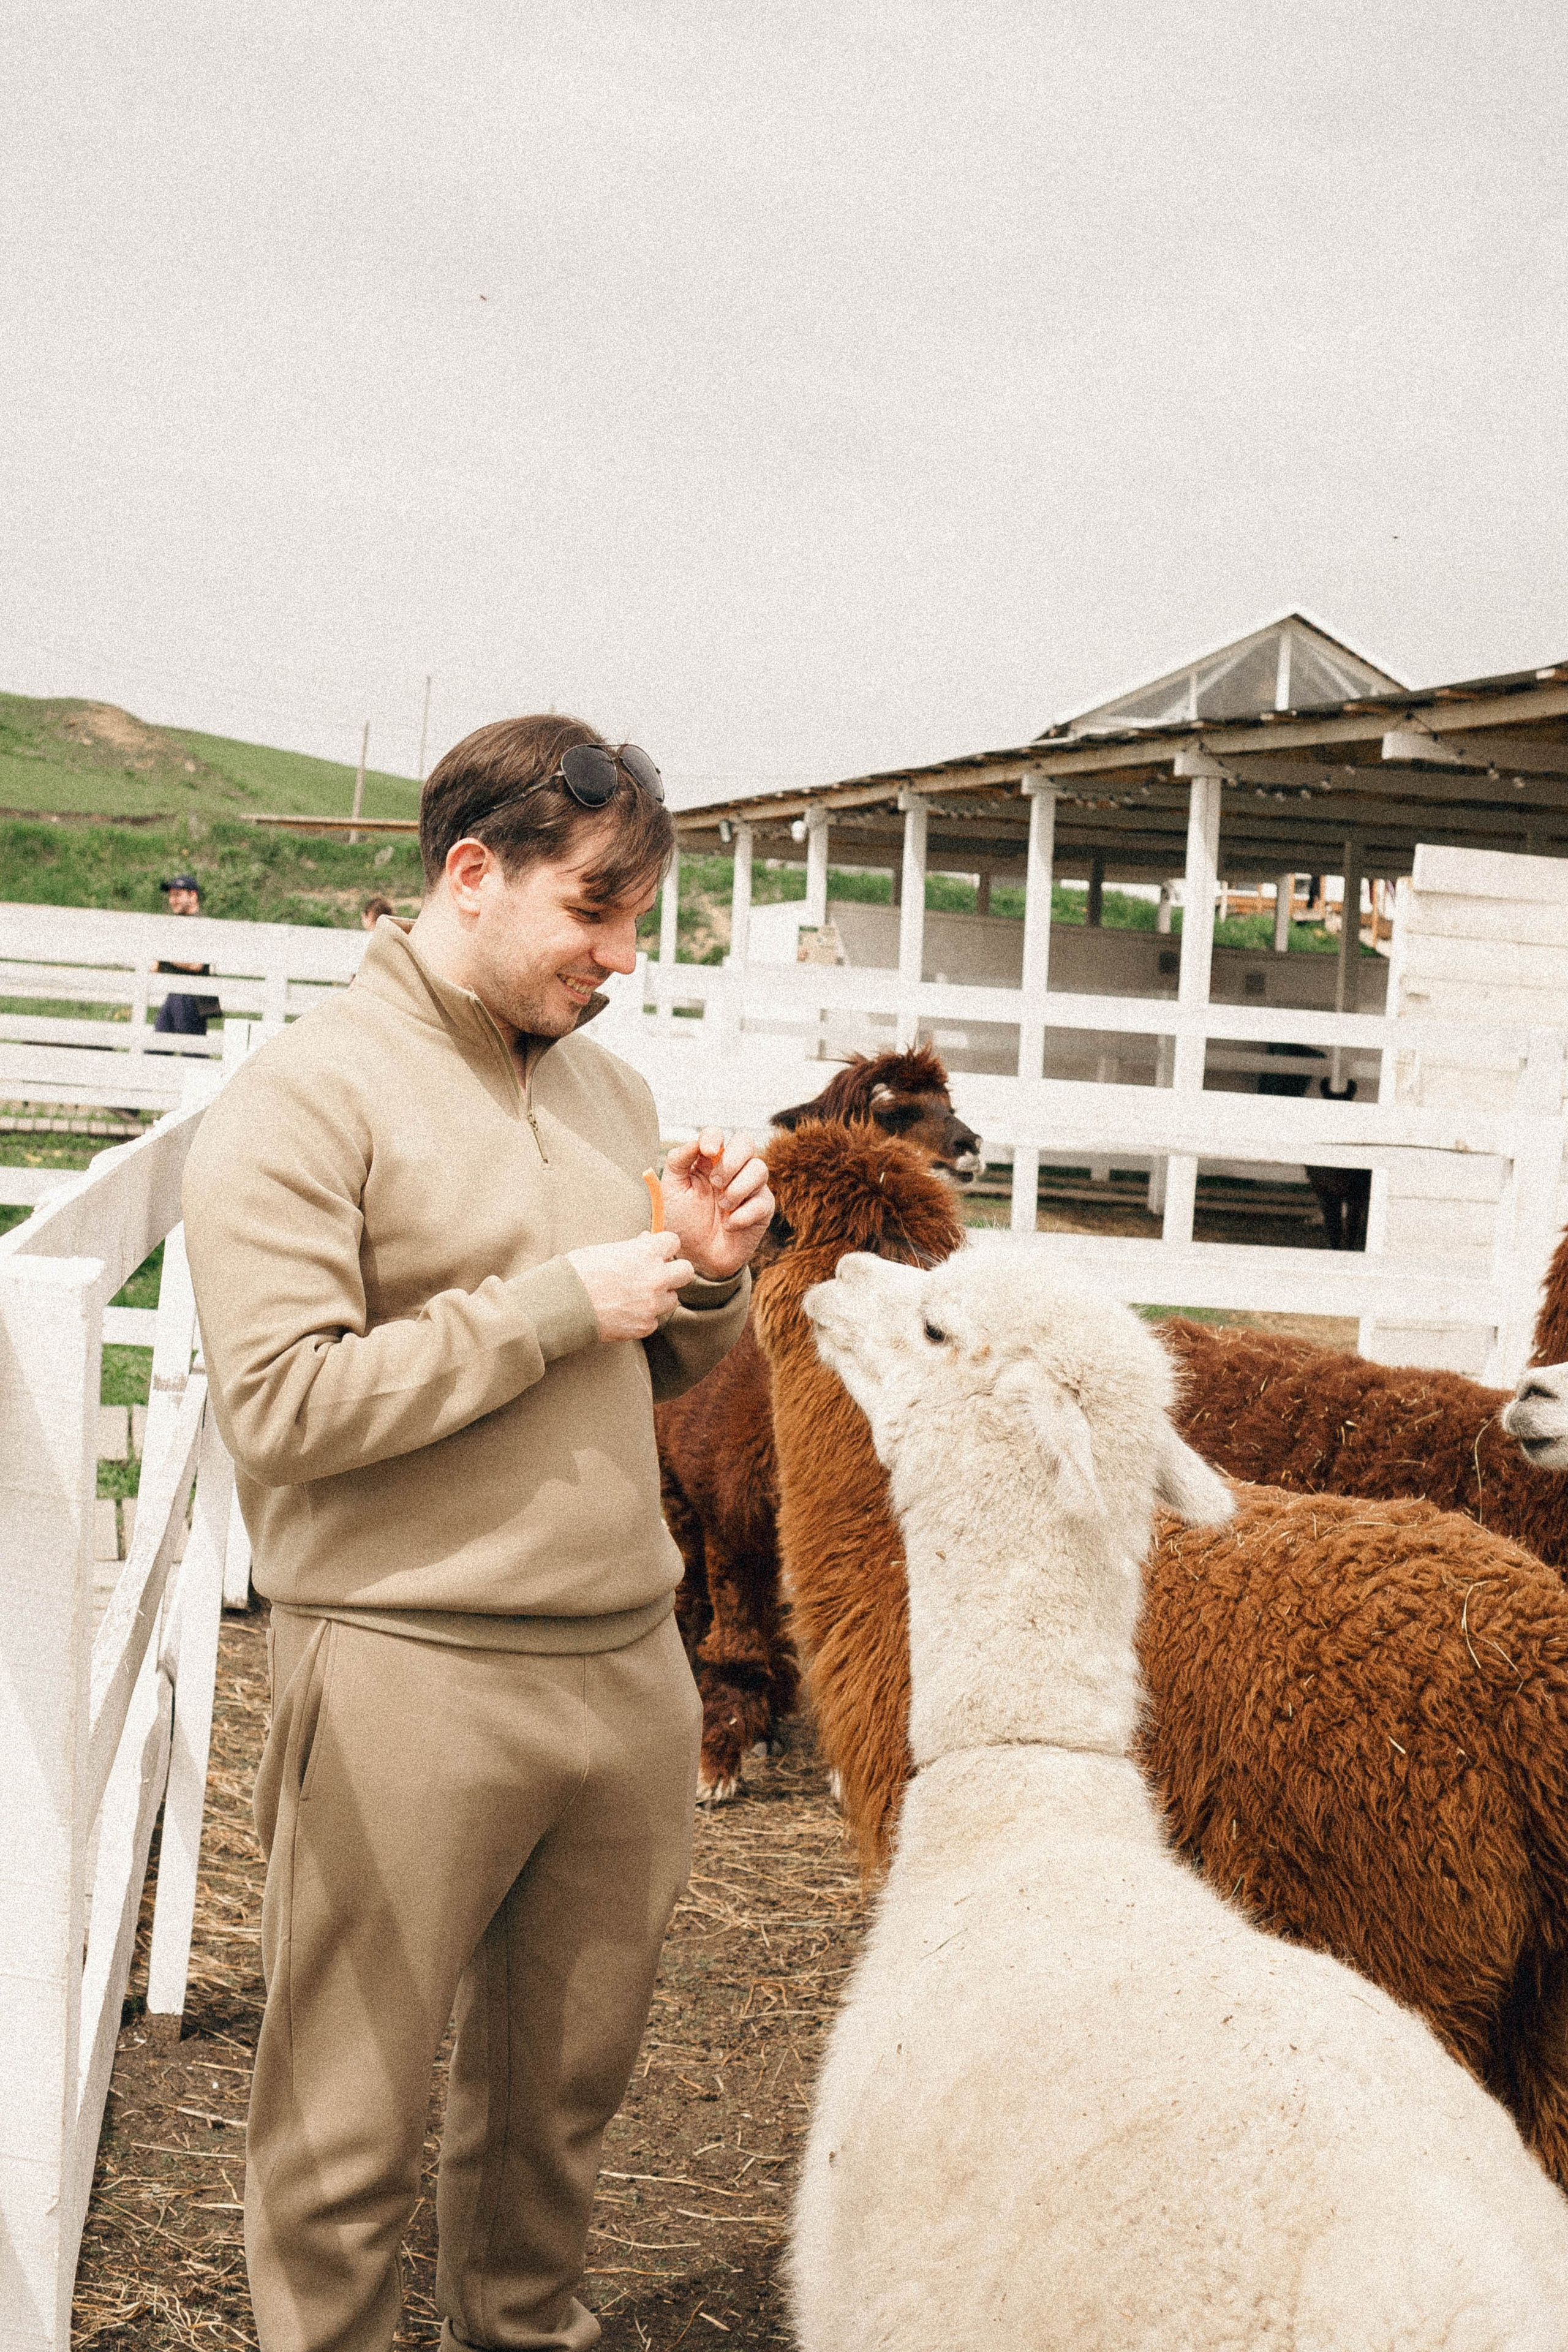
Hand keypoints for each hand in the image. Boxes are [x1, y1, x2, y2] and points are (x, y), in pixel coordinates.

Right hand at [567, 1231, 694, 1341]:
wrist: (563, 1303)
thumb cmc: (579, 1271)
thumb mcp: (606, 1249)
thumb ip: (633, 1247)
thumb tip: (646, 1241)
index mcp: (646, 1253)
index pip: (674, 1241)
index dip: (664, 1246)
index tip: (655, 1251)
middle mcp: (655, 1278)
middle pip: (686, 1272)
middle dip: (673, 1271)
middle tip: (657, 1274)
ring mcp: (651, 1304)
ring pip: (672, 1299)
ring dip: (659, 1296)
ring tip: (636, 1295)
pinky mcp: (644, 1326)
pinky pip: (654, 1320)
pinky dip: (644, 1316)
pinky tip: (626, 1312)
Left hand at [660, 1128, 773, 1280]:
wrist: (696, 1257)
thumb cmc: (683, 1222)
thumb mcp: (671, 1190)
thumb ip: (678, 1161)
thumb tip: (695, 1143)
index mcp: (707, 1161)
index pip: (716, 1134)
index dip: (714, 1137)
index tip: (707, 1151)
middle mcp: (732, 1169)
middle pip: (746, 1141)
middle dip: (731, 1160)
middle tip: (715, 1183)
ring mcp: (750, 1187)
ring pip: (759, 1168)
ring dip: (738, 1188)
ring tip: (722, 1206)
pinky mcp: (762, 1209)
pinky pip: (762, 1202)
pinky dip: (742, 1214)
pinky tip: (729, 1224)